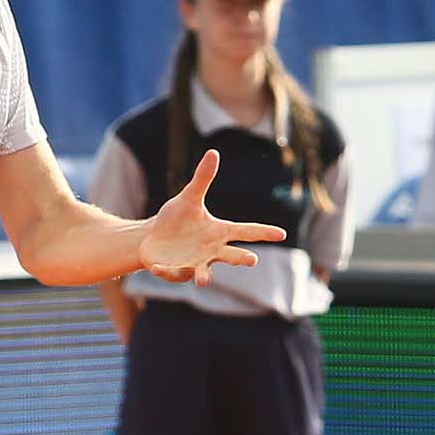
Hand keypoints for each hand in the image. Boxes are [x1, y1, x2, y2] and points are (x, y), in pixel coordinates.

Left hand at [136, 149, 285, 284]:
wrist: (153, 238)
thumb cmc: (176, 219)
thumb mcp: (189, 198)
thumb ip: (202, 179)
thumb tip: (213, 152)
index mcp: (219, 232)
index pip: (246, 231)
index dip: (264, 232)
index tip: (282, 233)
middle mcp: (212, 251)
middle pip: (231, 256)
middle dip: (241, 258)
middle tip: (253, 260)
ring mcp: (195, 264)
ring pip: (204, 272)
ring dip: (204, 276)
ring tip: (204, 281)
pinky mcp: (177, 272)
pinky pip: (174, 272)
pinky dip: (165, 271)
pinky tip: (155, 266)